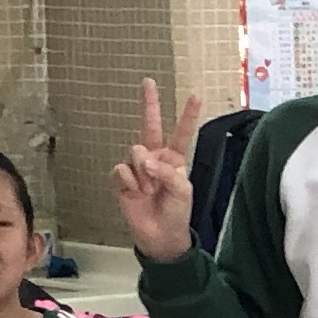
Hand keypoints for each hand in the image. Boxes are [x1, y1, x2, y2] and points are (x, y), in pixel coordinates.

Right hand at [113, 79, 204, 258]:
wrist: (159, 235)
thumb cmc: (176, 212)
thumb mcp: (182, 190)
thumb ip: (167, 172)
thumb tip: (144, 161)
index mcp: (174, 158)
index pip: (182, 132)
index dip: (188, 114)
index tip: (195, 95)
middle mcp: (155, 157)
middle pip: (150, 125)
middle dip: (149, 103)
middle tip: (148, 82)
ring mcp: (137, 167)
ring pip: (135, 152)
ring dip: (143, 172)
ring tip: (149, 190)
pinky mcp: (121, 178)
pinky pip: (122, 169)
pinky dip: (130, 182)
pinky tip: (135, 193)